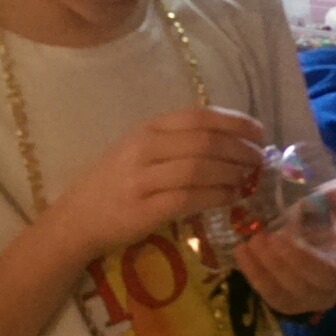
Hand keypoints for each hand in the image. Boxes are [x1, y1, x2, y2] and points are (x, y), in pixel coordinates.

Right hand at [47, 106, 264, 257]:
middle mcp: (143, 148)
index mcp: (145, 129)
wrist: (76, 219)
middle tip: (259, 160)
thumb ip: (176, 143)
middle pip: (204, 141)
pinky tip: (230, 199)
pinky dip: (215, 197)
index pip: (198, 116)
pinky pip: (188, 199)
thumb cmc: (113, 184)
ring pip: (199, 169)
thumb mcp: (139, 151)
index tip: (258, 132)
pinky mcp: (142, 210)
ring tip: (247, 180)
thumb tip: (229, 142)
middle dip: (239, 149)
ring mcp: (140, 179)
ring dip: (231, 173)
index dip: (234, 122)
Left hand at [232, 171, 335, 315]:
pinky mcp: (289, 303)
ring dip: (275, 266)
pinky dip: (256, 275)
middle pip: (329, 280)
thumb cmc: (320, 211)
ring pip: (299, 292)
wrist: (292, 227)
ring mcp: (315, 297)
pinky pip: (273, 297)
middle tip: (278, 236)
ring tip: (257, 240)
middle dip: (302, 259)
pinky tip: (243, 251)